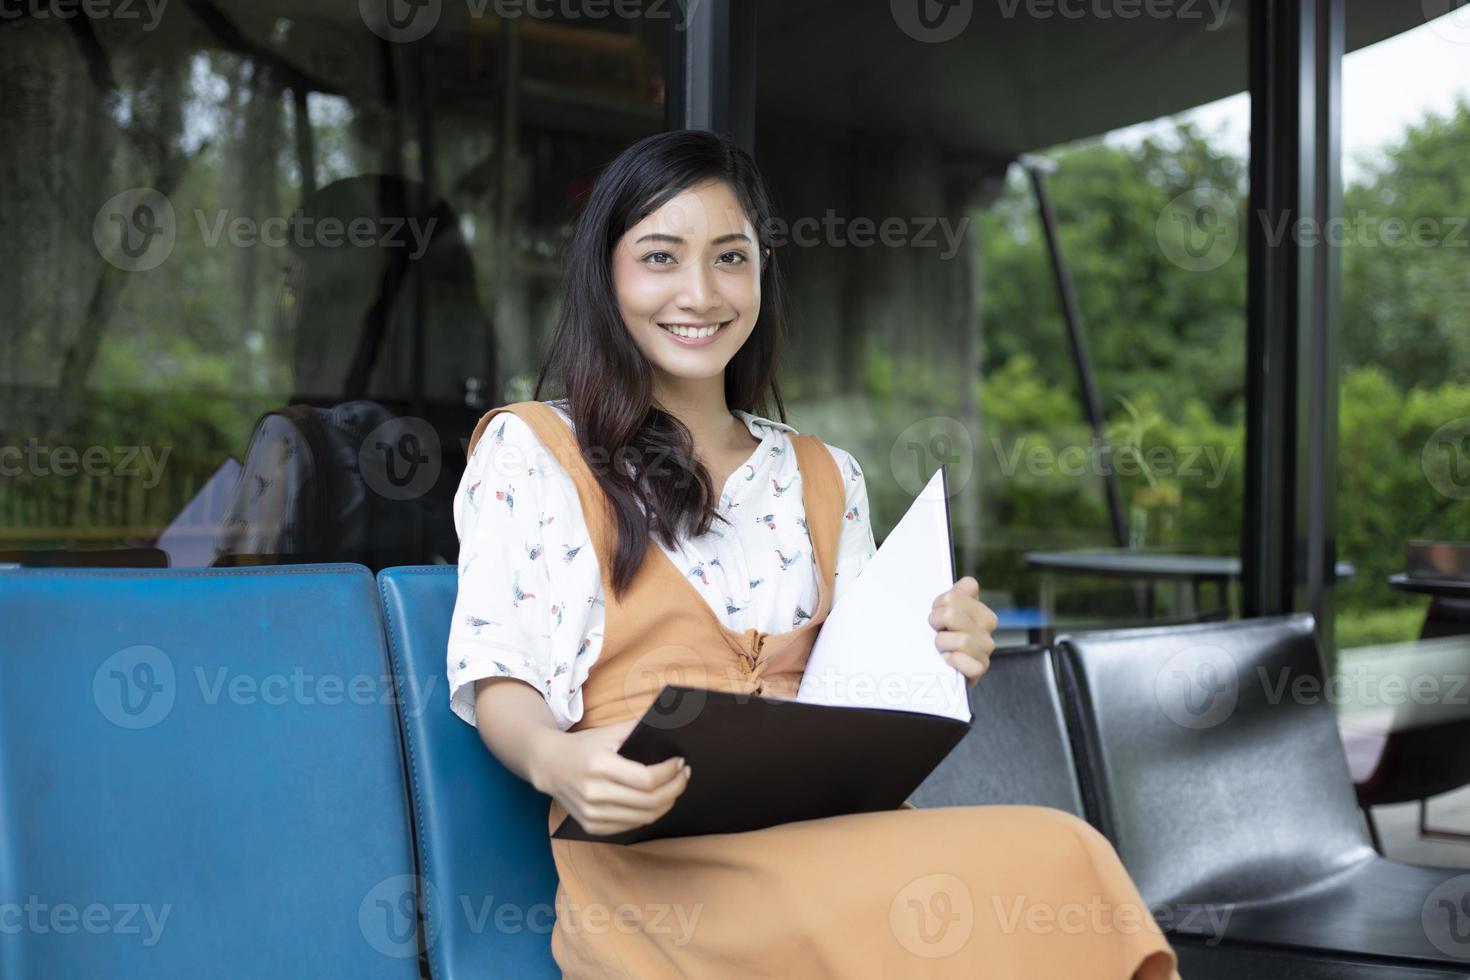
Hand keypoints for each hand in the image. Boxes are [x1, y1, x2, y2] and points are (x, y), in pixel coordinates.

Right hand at [532, 718, 691, 836]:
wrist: (548, 766)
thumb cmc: (583, 746)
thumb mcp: (608, 732)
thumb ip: (638, 728)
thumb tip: (671, 723)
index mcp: (600, 766)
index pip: (647, 779)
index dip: (670, 773)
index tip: (680, 762)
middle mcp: (594, 793)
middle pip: (649, 802)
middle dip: (675, 789)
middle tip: (684, 776)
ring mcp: (592, 814)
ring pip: (643, 818)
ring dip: (666, 803)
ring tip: (674, 787)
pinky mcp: (591, 826)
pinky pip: (630, 826)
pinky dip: (648, 814)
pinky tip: (655, 800)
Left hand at [928, 576, 996, 688]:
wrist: (945, 674)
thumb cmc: (947, 640)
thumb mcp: (949, 615)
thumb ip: (958, 596)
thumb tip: (968, 583)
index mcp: (983, 614)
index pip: (952, 597)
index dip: (937, 605)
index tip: (937, 613)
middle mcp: (988, 632)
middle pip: (951, 615)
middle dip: (936, 623)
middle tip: (936, 631)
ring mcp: (985, 652)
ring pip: (959, 639)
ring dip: (942, 643)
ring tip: (941, 647)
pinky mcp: (979, 670)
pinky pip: (964, 661)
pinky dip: (952, 660)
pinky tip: (948, 660)